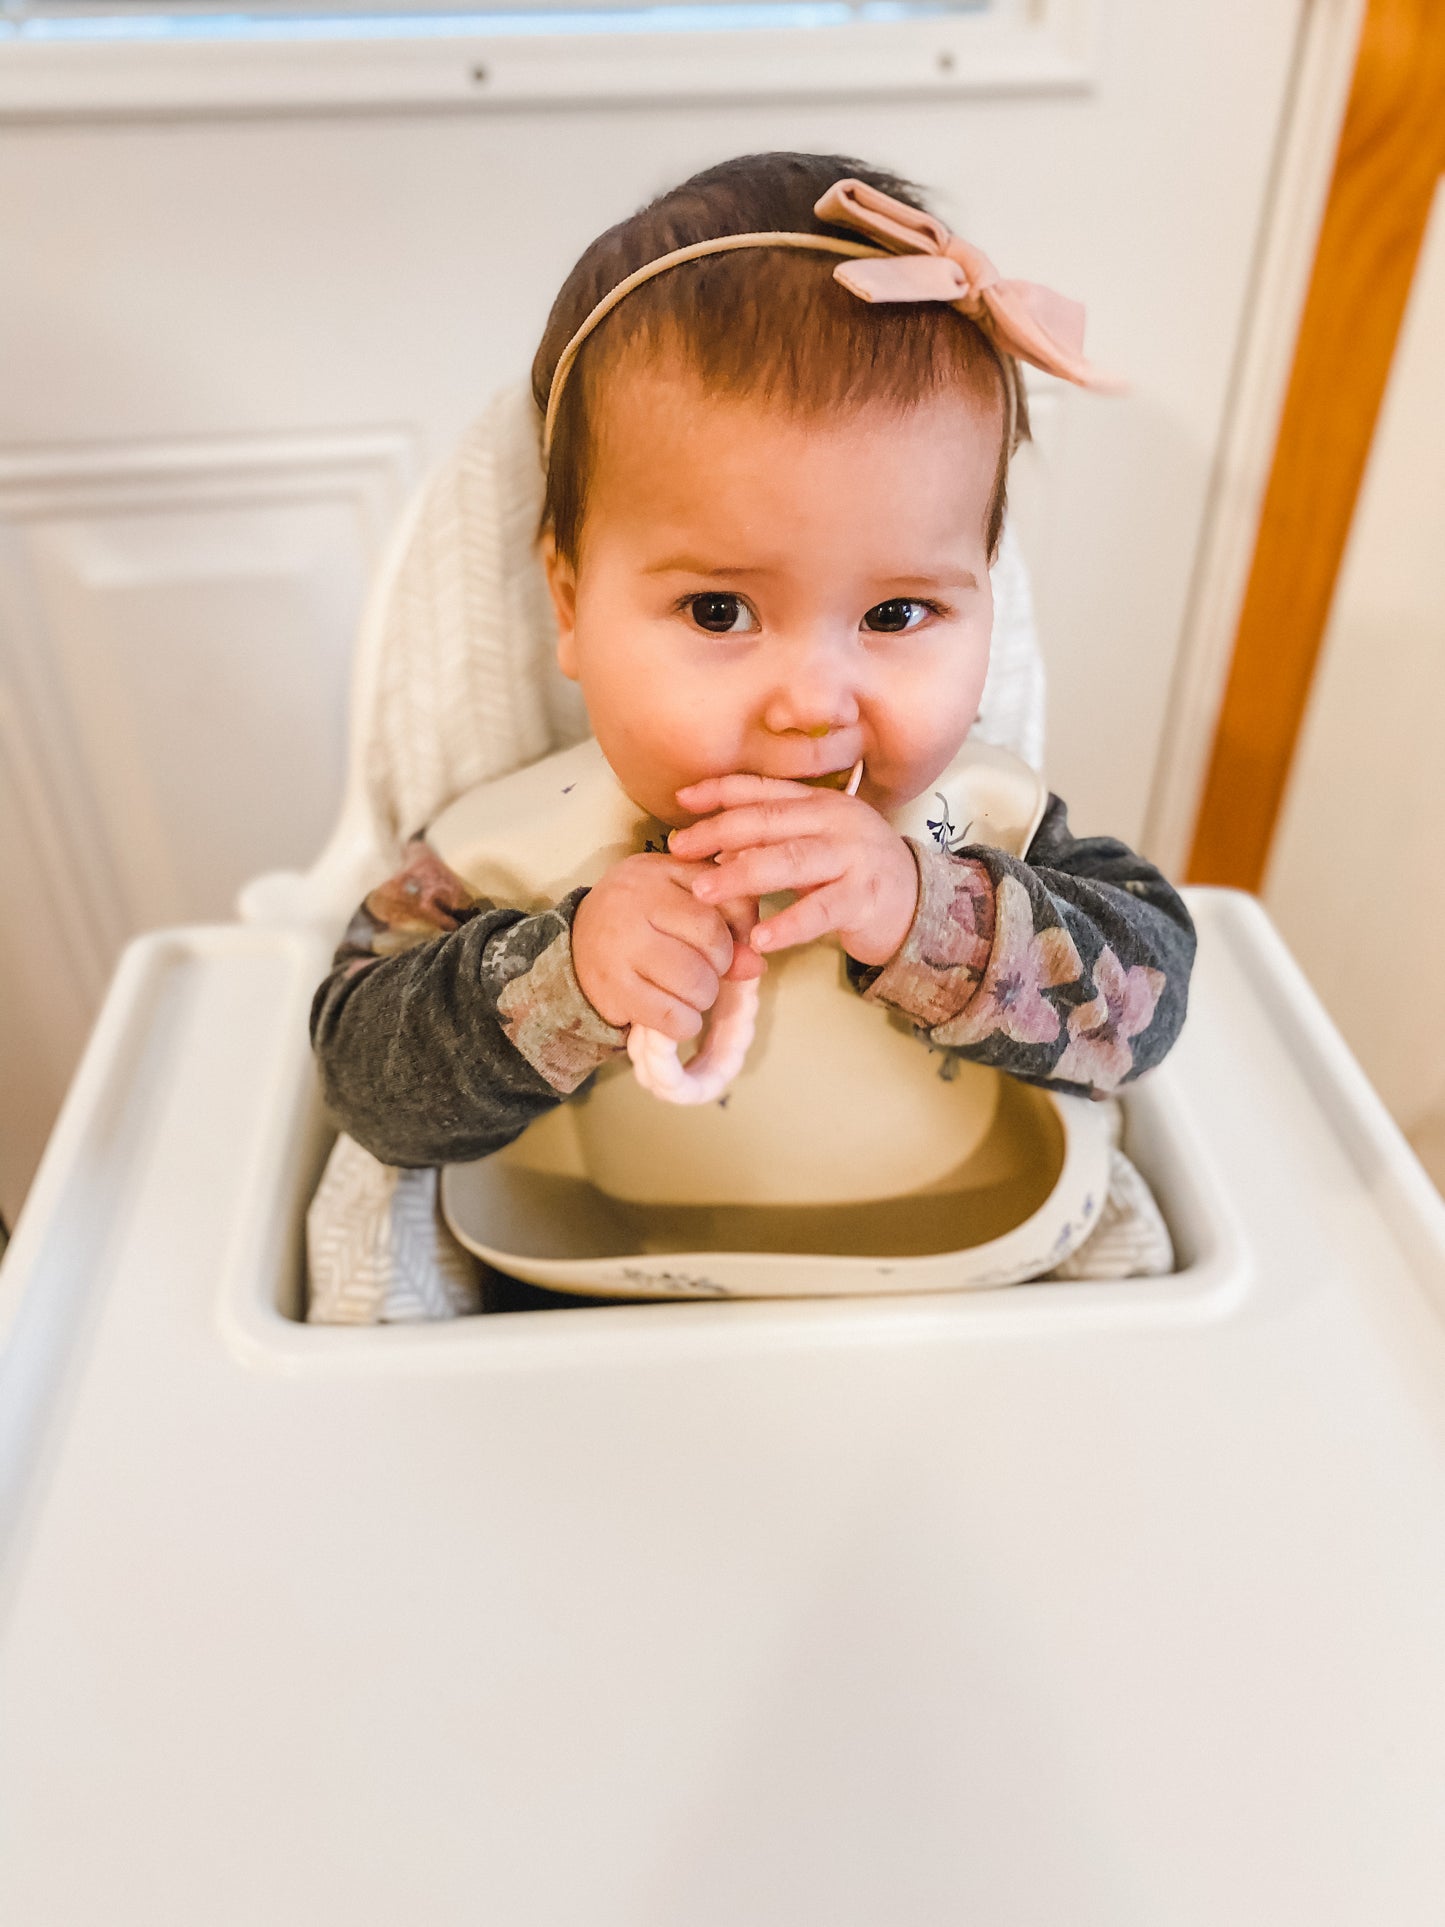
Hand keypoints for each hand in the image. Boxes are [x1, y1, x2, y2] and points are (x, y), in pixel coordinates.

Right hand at [571, 851, 763, 1042]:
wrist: (577, 941)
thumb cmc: (643, 917)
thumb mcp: (681, 901)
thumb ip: (725, 922)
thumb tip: (756, 964)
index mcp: (660, 872)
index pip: (730, 903)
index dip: (742, 931)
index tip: (729, 942)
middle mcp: (636, 902)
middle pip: (714, 944)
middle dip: (721, 967)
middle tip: (706, 970)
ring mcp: (621, 946)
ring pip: (696, 984)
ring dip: (703, 997)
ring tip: (688, 991)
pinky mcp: (614, 989)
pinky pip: (673, 1018)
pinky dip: (685, 1023)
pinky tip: (676, 1013)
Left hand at [670, 775, 919, 966]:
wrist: (920, 904)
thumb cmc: (856, 873)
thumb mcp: (819, 841)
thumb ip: (777, 836)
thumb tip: (717, 842)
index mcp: (822, 803)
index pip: (765, 790)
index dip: (721, 791)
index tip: (681, 799)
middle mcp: (837, 822)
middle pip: (769, 820)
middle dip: (719, 832)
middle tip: (679, 848)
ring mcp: (853, 858)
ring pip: (789, 861)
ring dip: (742, 875)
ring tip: (704, 892)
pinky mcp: (865, 898)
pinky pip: (820, 912)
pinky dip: (787, 924)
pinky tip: (759, 938)